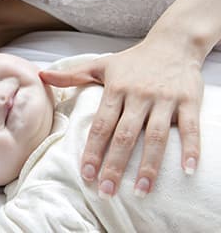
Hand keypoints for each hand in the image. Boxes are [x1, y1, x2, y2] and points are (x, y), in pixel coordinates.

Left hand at [39, 38, 202, 198]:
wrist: (173, 43)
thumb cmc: (132, 60)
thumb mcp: (100, 65)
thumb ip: (71, 75)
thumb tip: (42, 75)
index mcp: (116, 89)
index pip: (101, 125)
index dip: (93, 150)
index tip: (86, 173)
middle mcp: (139, 95)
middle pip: (125, 135)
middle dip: (115, 165)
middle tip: (106, 190)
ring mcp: (165, 99)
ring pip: (157, 136)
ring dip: (150, 165)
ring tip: (141, 191)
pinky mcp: (189, 101)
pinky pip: (191, 128)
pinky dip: (191, 149)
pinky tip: (187, 170)